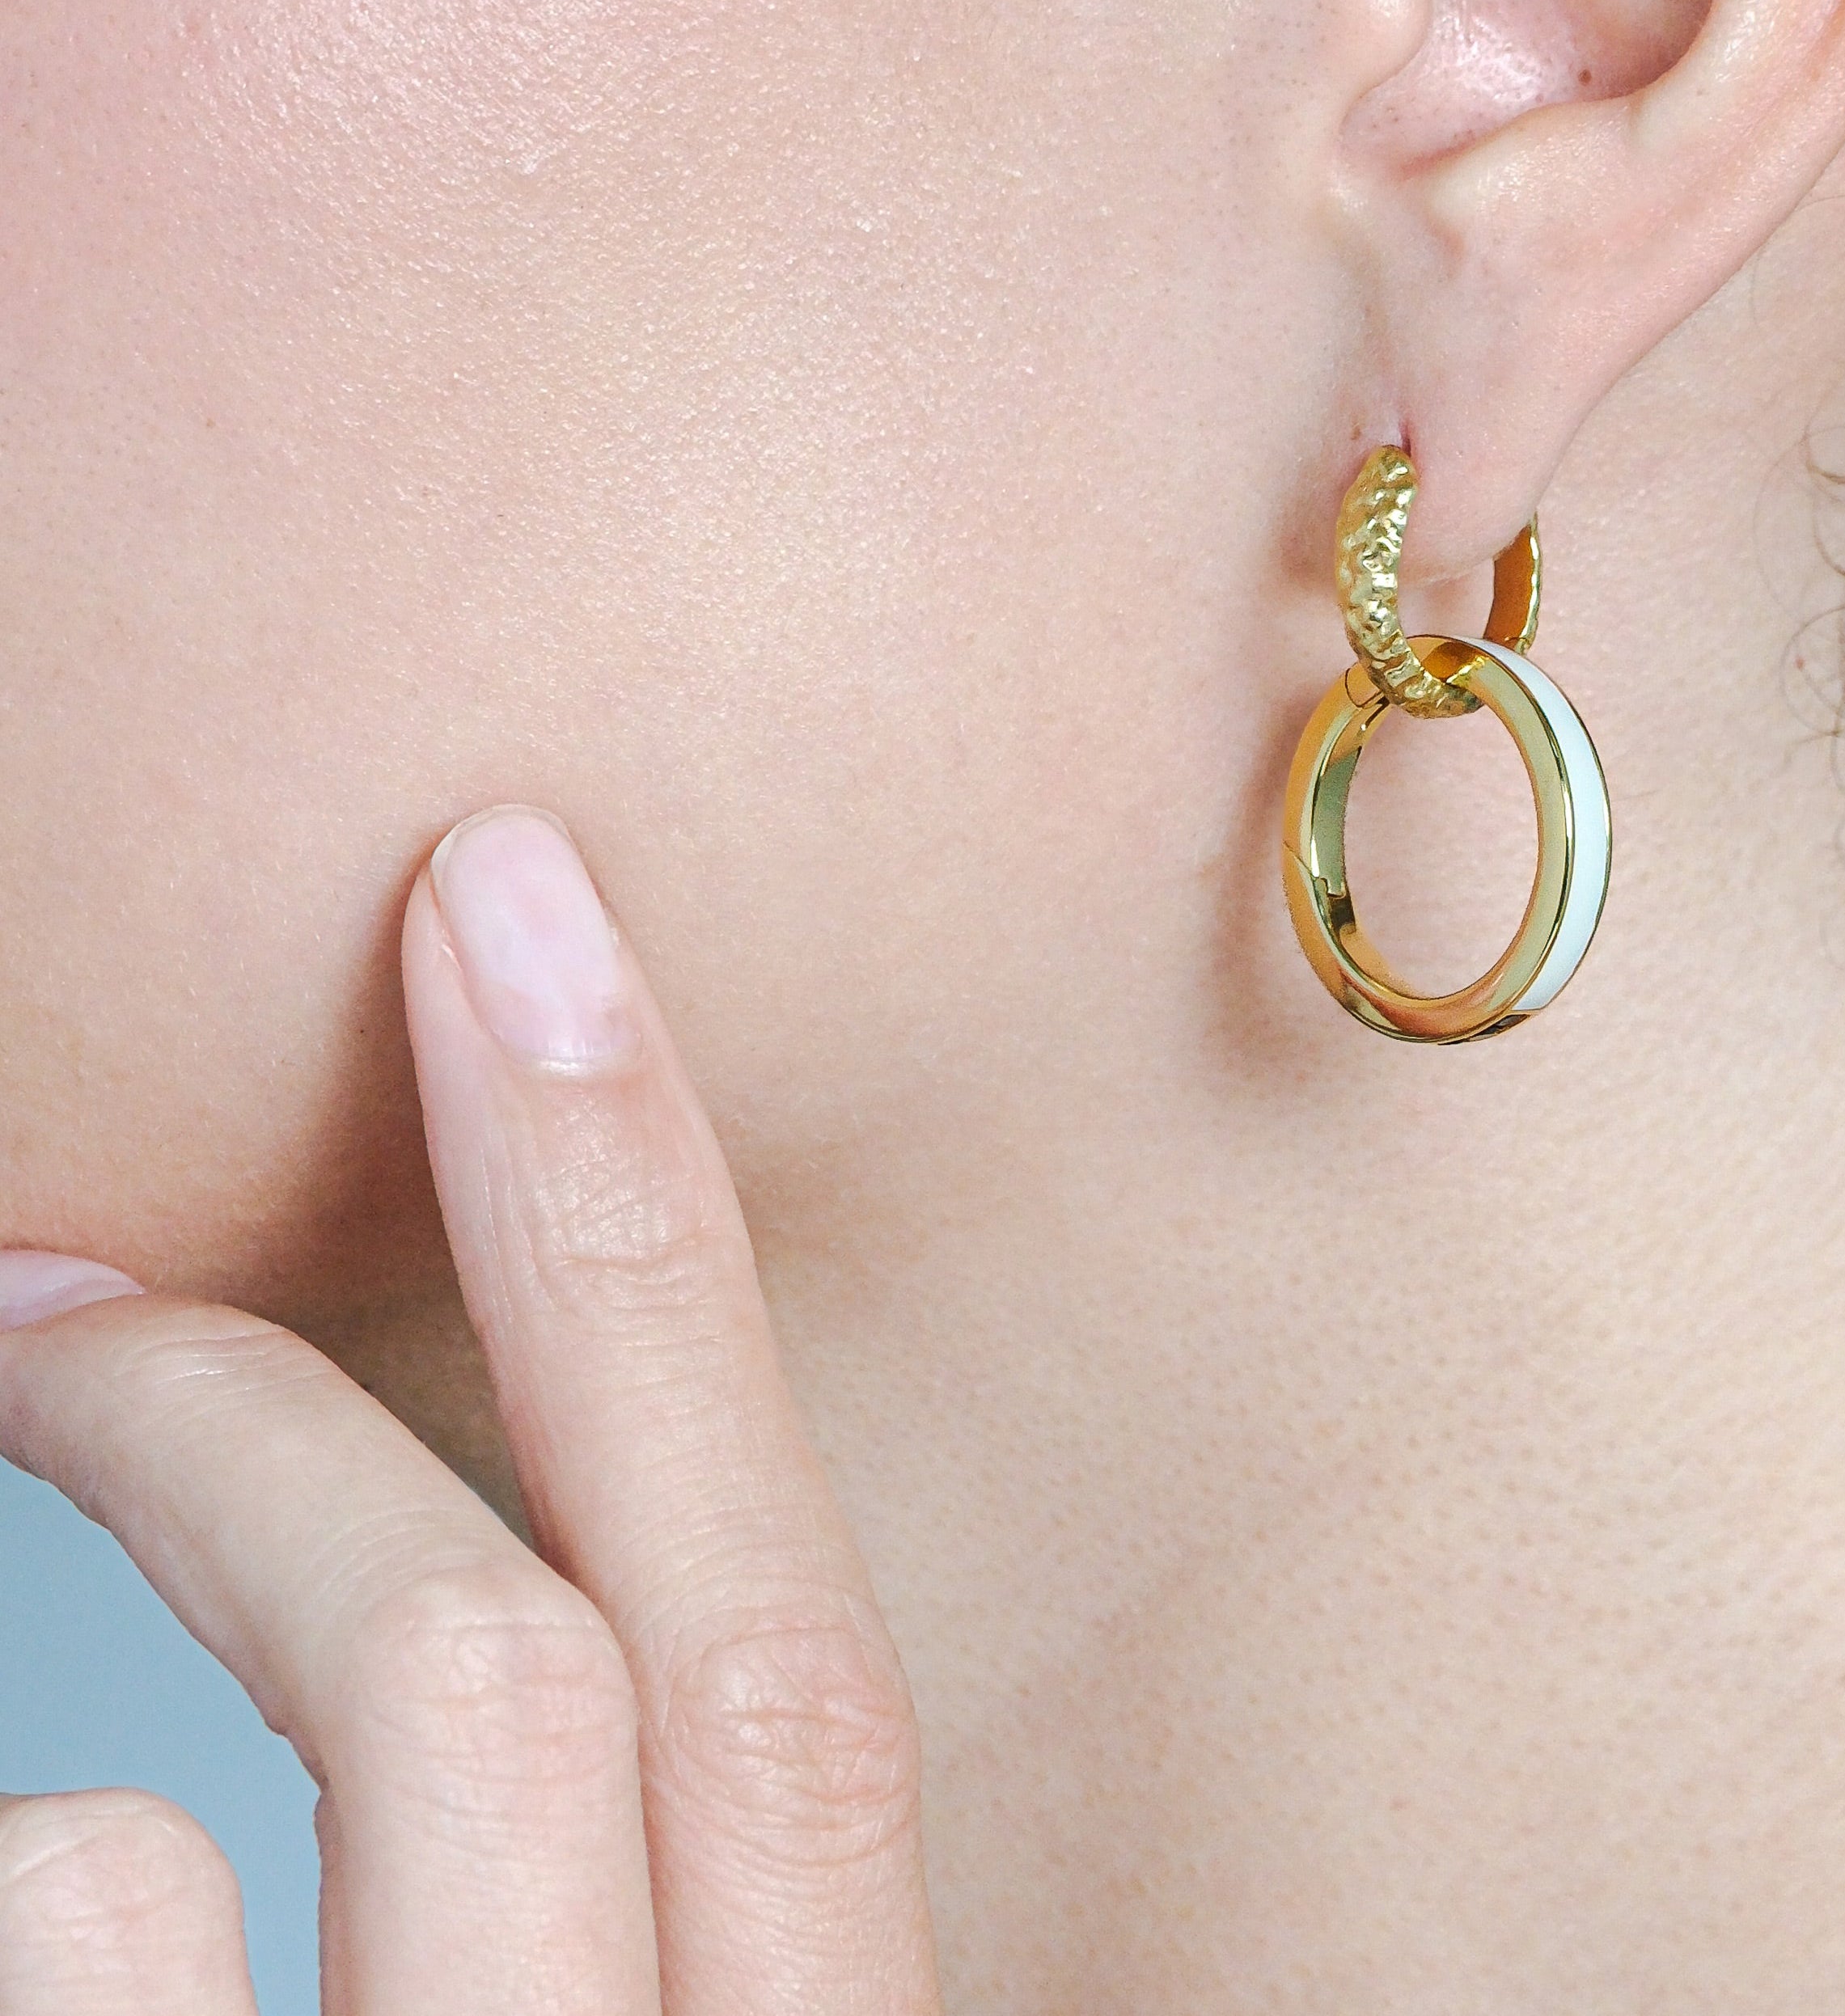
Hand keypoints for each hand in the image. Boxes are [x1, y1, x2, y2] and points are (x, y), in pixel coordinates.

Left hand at [0, 805, 943, 2012]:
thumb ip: (663, 1884)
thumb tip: (540, 1578)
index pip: (785, 1661)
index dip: (651, 1256)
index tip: (508, 912)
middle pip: (499, 1686)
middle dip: (245, 1420)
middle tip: (52, 1290)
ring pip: (122, 1864)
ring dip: (34, 1763)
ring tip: (21, 1617)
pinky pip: (40, 1927)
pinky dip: (0, 1896)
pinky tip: (31, 1932)